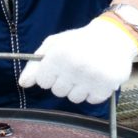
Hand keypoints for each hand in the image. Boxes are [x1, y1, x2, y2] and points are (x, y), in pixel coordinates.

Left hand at [18, 16, 137, 103]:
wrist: (114, 36)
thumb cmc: (79, 41)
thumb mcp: (54, 44)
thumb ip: (35, 64)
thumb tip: (23, 83)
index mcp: (59, 54)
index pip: (43, 82)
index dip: (50, 75)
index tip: (59, 67)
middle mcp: (75, 66)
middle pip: (58, 92)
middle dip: (64, 82)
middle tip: (75, 68)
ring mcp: (92, 77)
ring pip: (74, 98)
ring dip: (78, 89)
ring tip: (87, 72)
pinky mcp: (108, 86)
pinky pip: (91, 100)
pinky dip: (94, 92)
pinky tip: (97, 78)